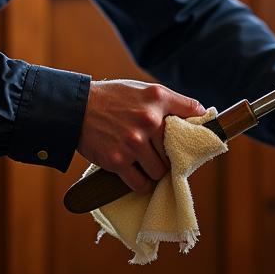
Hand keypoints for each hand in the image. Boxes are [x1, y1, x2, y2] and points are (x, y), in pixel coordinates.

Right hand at [77, 79, 204, 193]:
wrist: (75, 109)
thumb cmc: (111, 99)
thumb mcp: (142, 90)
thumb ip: (168, 101)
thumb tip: (198, 113)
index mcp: (157, 98)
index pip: (192, 111)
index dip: (198, 124)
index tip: (199, 134)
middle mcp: (149, 119)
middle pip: (175, 150)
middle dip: (169, 155)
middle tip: (161, 155)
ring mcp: (134, 142)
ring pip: (160, 171)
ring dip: (155, 171)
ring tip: (146, 165)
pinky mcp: (118, 161)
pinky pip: (141, 183)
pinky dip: (141, 183)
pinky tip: (136, 175)